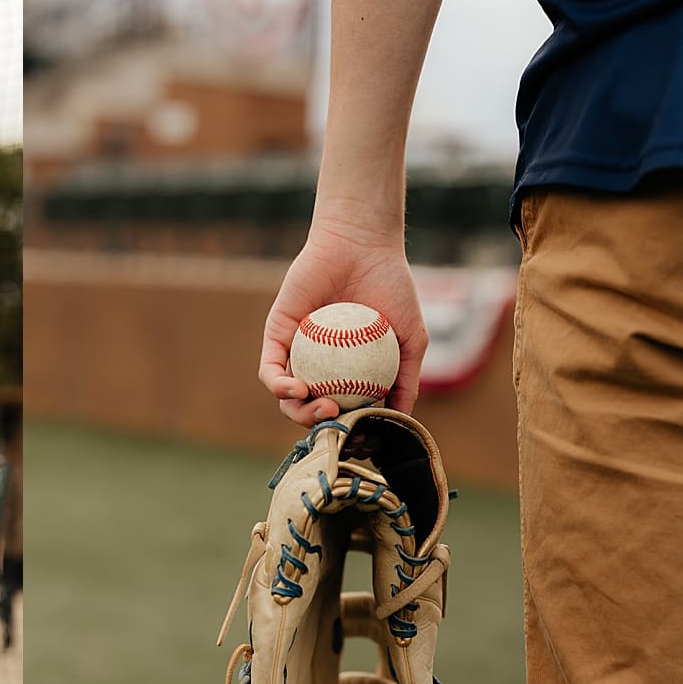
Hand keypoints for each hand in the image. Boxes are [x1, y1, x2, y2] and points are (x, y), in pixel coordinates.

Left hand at [259, 210, 427, 426]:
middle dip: (320, 425)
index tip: (360, 437)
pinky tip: (297, 388)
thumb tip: (401, 418)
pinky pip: (270, 369)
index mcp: (349, 371)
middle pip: (311, 409)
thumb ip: (407, 378)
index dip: (348, 430)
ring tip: (321, 406)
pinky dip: (280, 386)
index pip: (344, 410)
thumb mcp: (412, 338)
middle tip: (337, 416)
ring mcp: (296, 352)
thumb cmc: (392, 286)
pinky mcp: (275, 336)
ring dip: (300, 412)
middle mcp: (320, 365)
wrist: (363, 246)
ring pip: (288, 397)